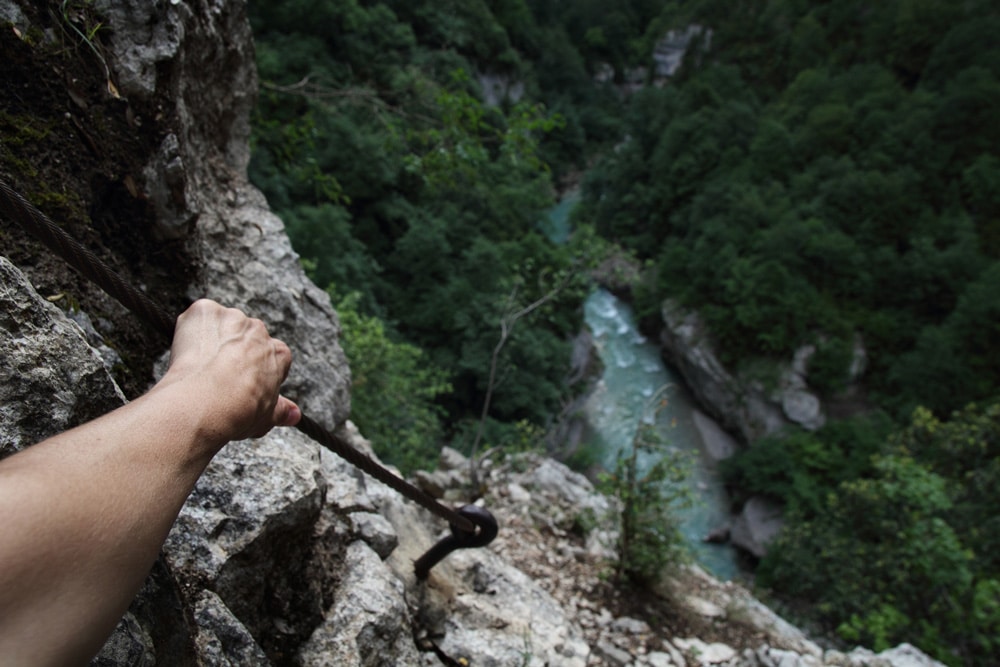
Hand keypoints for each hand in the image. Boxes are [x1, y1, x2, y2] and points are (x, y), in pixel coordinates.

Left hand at [160, 299, 300, 449]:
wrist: (204, 403)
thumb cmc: (237, 412)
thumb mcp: (265, 417)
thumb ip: (281, 411)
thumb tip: (294, 415)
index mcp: (278, 353)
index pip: (270, 355)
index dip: (254, 369)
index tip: (242, 382)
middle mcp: (258, 330)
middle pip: (244, 336)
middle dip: (232, 351)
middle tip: (217, 375)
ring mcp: (232, 317)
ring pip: (220, 325)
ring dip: (212, 339)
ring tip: (200, 366)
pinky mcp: (205, 310)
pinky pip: (197, 316)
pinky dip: (190, 330)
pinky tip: (187, 354)